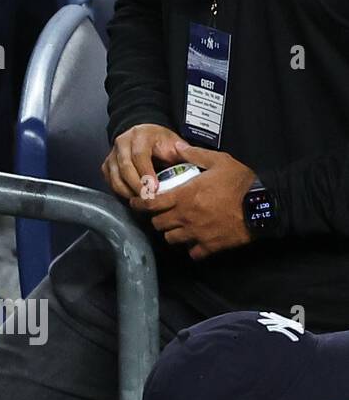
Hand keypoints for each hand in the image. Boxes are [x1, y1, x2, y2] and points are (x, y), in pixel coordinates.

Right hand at [101, 123, 186, 200]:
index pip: (140, 155)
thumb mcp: (175, 144)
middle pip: (125, 167)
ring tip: (142, 202)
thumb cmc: (161, 142)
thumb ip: (183, 156)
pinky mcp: (107, 165)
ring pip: (115, 176)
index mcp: (140, 135)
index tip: (155, 188)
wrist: (146, 135)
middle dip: (137, 186)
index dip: (146, 173)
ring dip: (128, 192)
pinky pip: (110, 181)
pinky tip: (133, 198)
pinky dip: (120, 192)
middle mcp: (122, 143)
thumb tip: (193, 173)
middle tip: (148, 200)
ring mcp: (112, 154)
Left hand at [130, 143, 255, 260]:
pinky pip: (193, 253)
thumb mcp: (219, 161)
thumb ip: (194, 154)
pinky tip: (195, 241)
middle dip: (156, 218)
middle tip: (161, 213)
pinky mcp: (211, 246)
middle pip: (158, 223)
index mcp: (184, 196)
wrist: (265, 205)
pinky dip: (191, 248)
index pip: (150, 204)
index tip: (135, 202)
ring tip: (177, 227)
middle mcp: (186, 217)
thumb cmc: (241, 182)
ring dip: (171, 233)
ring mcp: (198, 233)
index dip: (139, 203)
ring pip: (171, 239)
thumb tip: (176, 146)